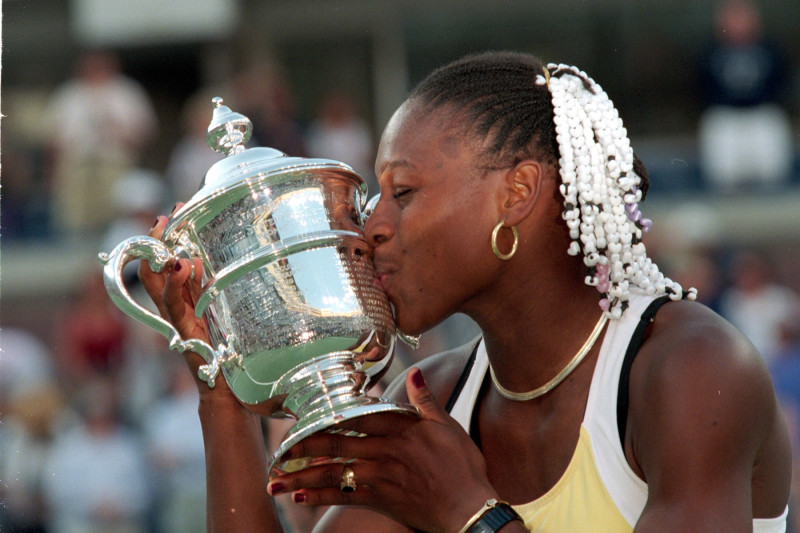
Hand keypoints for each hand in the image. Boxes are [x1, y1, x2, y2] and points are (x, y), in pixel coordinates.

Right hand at [137, 211, 231, 396]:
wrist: (226, 388)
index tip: (172, 214)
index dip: (162, 239)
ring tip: (168, 230)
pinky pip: (175, 304)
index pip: (163, 264)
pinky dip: (176, 283)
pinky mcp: (184, 331)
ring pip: (156, 283)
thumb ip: (205, 288)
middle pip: (151, 269)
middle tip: (165, 215)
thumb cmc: (225, 352)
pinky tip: (184, 264)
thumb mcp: (217, 311)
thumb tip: (198, 258)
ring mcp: (176, 320)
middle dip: (154, 241)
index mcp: (181, 301)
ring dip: (161, 254)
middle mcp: (172, 309)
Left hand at [267, 368, 498, 532]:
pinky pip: (344, 496)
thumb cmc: (463, 466)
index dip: (328, 416)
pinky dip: (320, 496)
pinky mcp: (380, 499)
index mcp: (400, 428)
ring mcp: (380, 476)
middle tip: (276, 449)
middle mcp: (384, 450)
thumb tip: (414, 372)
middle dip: (302, 447)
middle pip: (336, 443)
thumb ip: (425, 400)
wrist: (470, 508)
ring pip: (333, 471)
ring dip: (301, 475)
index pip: (357, 416)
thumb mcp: (447, 425)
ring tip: (274, 480)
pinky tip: (299, 496)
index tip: (304, 416)